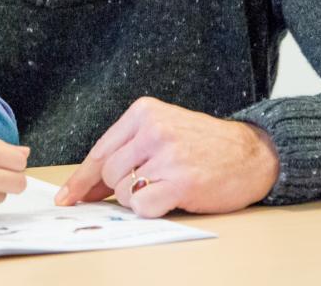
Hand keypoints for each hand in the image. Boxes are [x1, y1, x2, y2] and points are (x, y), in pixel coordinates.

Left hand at [54, 97, 278, 216]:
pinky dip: (150, 209)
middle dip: (118, 188)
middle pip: (109, 172)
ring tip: (166, 186)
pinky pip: (142, 205)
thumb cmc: (205, 145)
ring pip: (123, 190)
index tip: (67, 196)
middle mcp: (153, 129)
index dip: (81, 178)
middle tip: (144, 187)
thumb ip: (128, 150)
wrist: (253, 153)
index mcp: (144, 112)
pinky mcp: (181, 181)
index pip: (100, 150)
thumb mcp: (164, 130)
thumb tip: (88, 186)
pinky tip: (170, 198)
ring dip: (138, 198)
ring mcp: (167, 154)